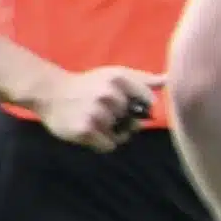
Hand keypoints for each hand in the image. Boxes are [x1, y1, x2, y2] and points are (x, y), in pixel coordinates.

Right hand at [37, 65, 162, 148]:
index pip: (149, 102)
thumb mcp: (116, 75)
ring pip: (122, 135)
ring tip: (94, 119)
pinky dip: (102, 143)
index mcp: (119, 79)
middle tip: (102, 111)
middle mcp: (108, 95)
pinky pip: (109, 146)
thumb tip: (170, 79)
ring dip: (111, 132)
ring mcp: (96, 113)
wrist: (50, 92)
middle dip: (123, 120)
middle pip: (135, 121)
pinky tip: (90, 131)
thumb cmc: (88, 84)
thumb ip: (144, 80)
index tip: (126, 104)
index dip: (141, 107)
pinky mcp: (85, 130)